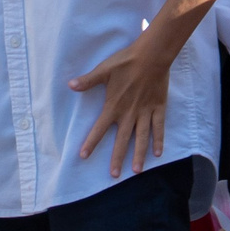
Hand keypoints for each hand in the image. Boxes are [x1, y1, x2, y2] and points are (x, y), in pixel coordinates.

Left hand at [70, 28, 180, 175]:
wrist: (152, 55)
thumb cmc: (126, 62)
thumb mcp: (104, 70)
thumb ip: (88, 80)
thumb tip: (70, 85)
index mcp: (114, 106)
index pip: (99, 129)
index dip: (91, 142)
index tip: (83, 156)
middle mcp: (129, 113)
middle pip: (122, 140)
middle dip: (117, 158)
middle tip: (114, 175)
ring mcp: (145, 111)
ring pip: (141, 137)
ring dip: (138, 154)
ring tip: (136, 171)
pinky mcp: (158, 107)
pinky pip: (159, 127)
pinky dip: (159, 140)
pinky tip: (158, 153)